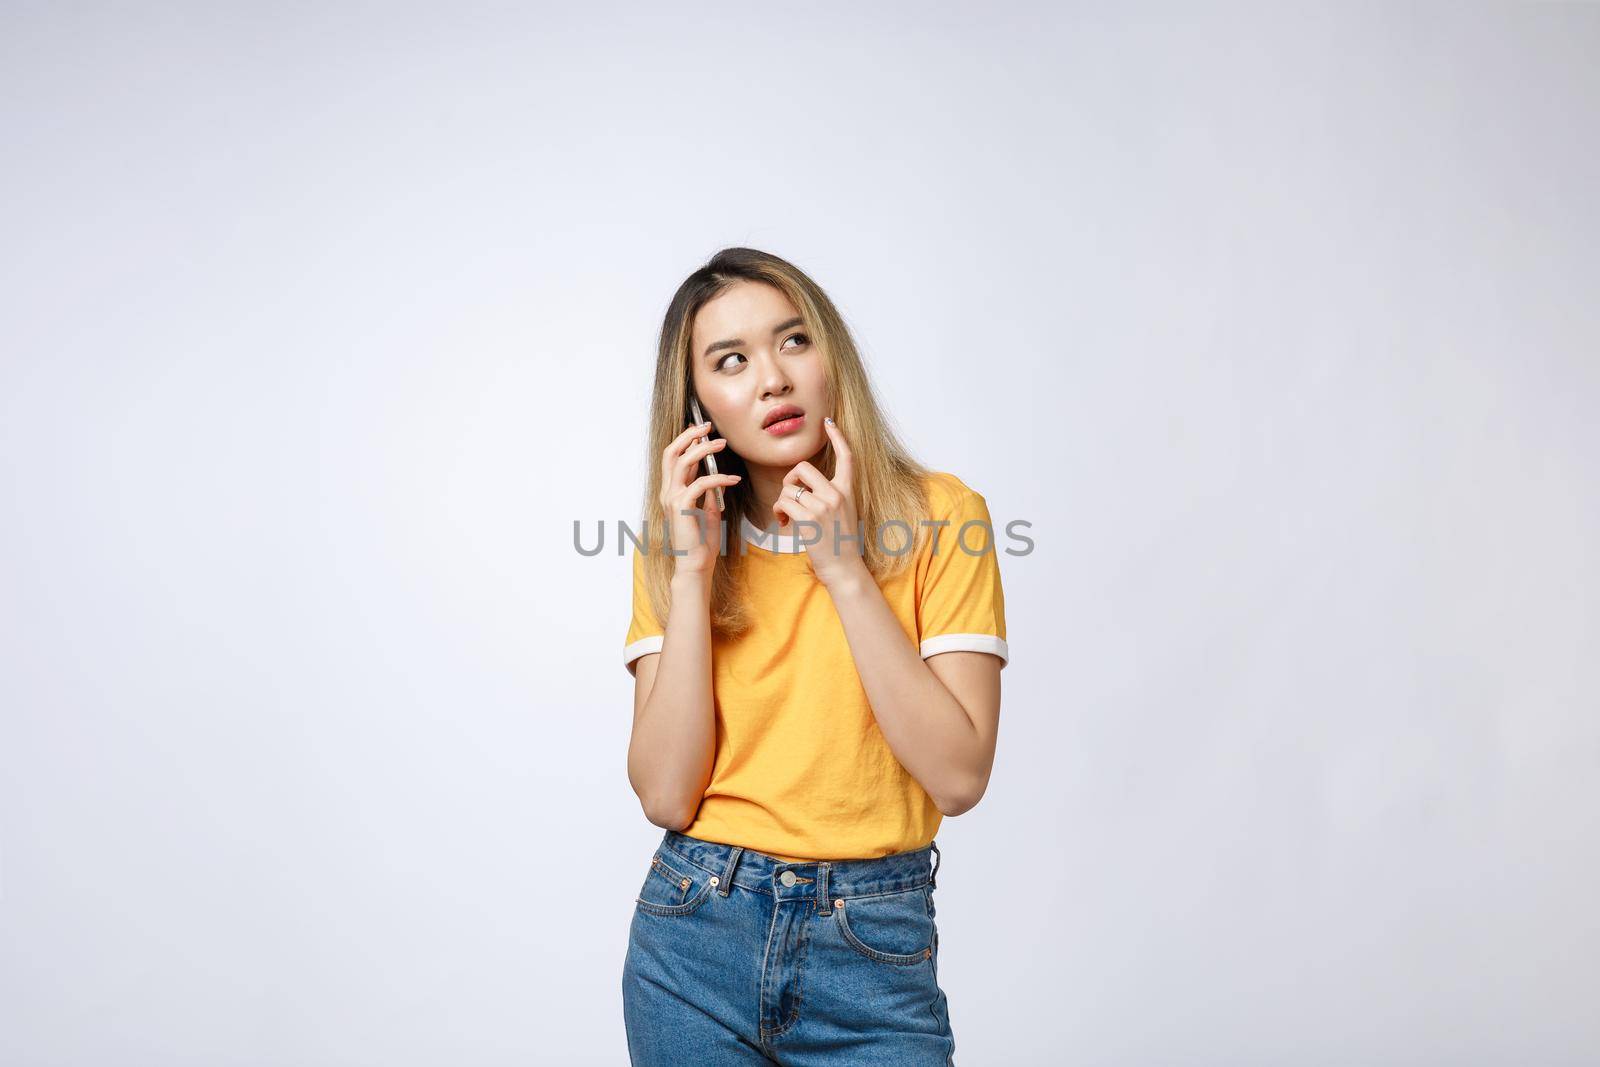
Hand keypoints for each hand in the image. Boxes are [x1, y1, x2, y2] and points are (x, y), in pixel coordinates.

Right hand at [659, 420, 741, 575]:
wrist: (695, 565)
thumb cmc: (700, 543)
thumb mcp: (708, 513)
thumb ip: (708, 496)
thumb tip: (715, 481)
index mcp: (671, 493)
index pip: (674, 459)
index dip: (686, 441)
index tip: (701, 430)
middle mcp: (667, 493)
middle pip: (671, 453)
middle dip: (688, 435)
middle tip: (707, 426)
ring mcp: (671, 499)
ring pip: (682, 462)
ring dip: (703, 449)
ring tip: (722, 443)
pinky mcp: (681, 507)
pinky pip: (700, 483)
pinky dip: (718, 478)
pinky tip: (733, 479)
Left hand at [772, 416, 868, 589]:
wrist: (844, 568)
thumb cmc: (841, 544)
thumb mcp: (844, 513)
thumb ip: (830, 496)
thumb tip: (804, 487)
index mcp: (848, 491)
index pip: (846, 456)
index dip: (837, 437)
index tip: (828, 422)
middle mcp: (837, 494)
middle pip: (804, 468)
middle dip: (790, 480)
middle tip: (790, 496)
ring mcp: (823, 505)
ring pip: (789, 487)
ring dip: (782, 501)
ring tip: (785, 517)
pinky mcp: (809, 518)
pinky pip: (783, 502)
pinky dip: (778, 512)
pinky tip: (783, 523)